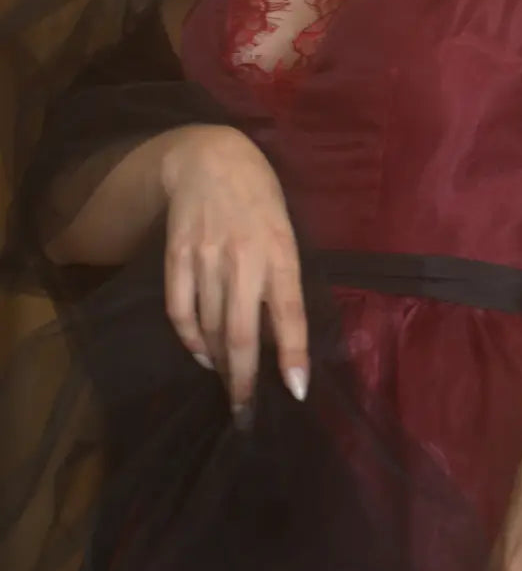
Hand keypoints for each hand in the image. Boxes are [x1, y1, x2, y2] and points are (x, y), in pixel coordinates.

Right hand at [160, 124, 307, 421]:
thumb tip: (280, 335)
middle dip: (244, 380)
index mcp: (280, 251)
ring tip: (229, 387)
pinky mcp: (176, 257)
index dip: (293, 355)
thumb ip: (282, 280)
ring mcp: (206, 258)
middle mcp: (243, 258)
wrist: (212, 158)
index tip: (296, 391)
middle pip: (240, 333)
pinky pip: (179, 310)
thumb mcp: (285, 234)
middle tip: (246, 412)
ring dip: (219, 365)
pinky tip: (201, 355)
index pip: (290, 312)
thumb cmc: (261, 199)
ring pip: (209, 328)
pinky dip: (189, 341)